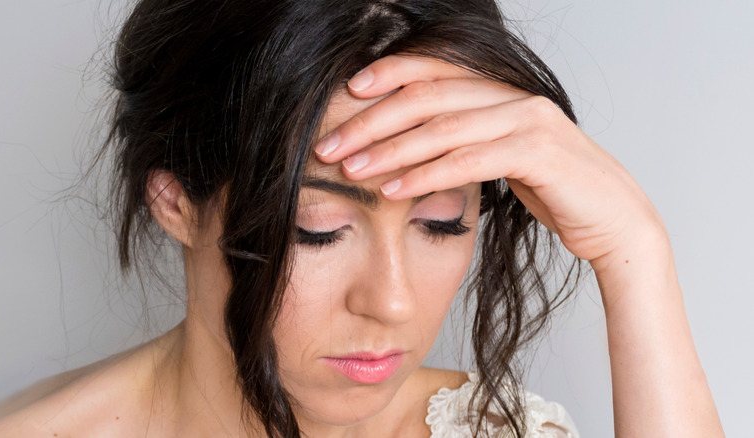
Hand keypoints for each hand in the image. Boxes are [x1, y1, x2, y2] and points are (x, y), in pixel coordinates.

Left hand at [314, 55, 666, 269]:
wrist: (617, 223)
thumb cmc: (558, 194)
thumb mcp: (505, 161)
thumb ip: (466, 146)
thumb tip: (411, 154)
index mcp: (504, 92)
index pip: (436, 71)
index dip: (389, 75)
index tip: (345, 95)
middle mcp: (515, 97)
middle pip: (428, 97)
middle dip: (373, 121)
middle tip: (330, 144)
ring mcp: (529, 120)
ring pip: (443, 128)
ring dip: (390, 150)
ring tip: (350, 169)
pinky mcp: (539, 152)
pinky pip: (469, 160)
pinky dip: (425, 175)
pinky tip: (392, 190)